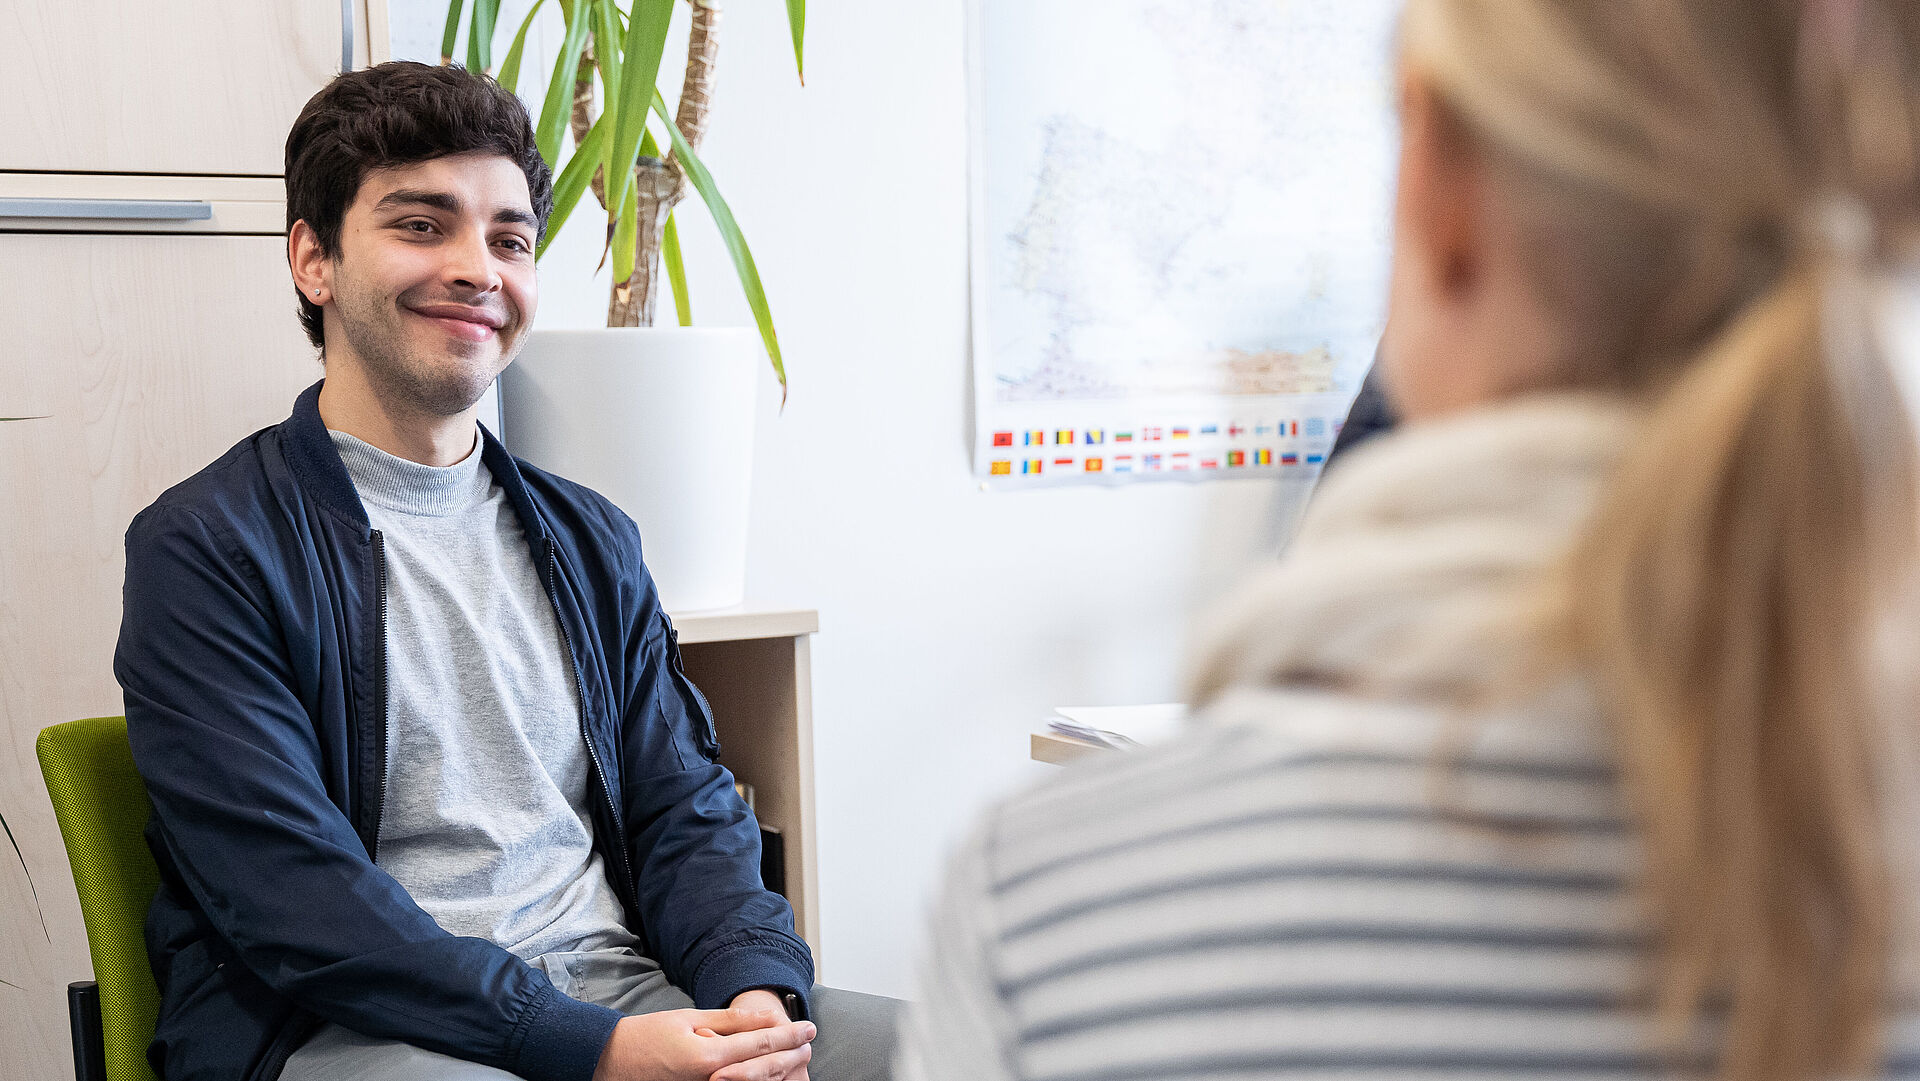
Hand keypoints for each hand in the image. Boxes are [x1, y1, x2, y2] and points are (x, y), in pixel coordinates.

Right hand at [590, 1005, 813, 1080]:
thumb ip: (730, 1021)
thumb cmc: (647, 1036)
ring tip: (797, 1055)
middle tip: (810, 1041)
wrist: (611, 1062)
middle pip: (763, 1068)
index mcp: (708, 1057)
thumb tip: (766, 1017)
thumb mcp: (689, 1018)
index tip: (809, 1028)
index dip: (788, 1036)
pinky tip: (769, 1070)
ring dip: (778, 1069)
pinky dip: (756, 1080)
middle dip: (790, 1054)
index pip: (760, 1045)